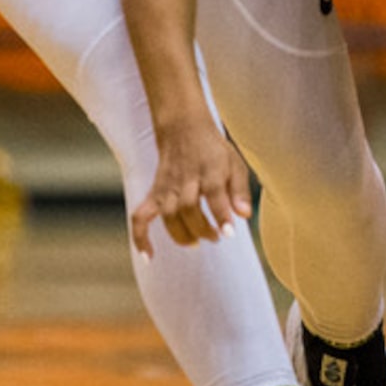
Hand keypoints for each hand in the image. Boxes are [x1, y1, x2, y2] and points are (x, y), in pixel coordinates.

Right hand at [130, 116, 252, 255]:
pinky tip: (149, 256)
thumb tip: (244, 216)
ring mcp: (167, 187)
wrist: (182, 129)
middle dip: (202, 228)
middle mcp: (186, 179)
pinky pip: (141, 217)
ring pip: (169, 215)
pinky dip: (141, 237)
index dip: (221, 215)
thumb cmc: (213, 151)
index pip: (214, 193)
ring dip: (181, 235)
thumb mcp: (234, 163)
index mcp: (209, 169)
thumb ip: (239, 191)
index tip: (228, 233)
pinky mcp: (154, 194)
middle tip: (215, 237)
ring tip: (195, 243)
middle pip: (189, 208)